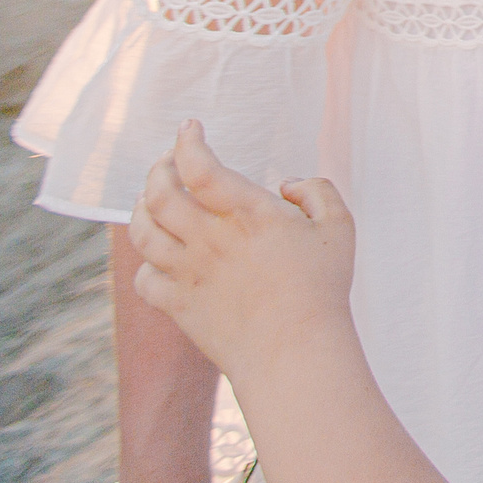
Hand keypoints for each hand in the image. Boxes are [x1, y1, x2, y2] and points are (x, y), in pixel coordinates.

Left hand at [126, 122, 357, 380]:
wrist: (293, 354)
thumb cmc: (321, 290)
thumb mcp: (339, 227)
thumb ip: (317, 191)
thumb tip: (286, 184)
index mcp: (248, 214)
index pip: (199, 166)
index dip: (187, 141)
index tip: (190, 128)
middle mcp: (210, 239)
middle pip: (159, 193)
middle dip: (158, 169)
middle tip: (168, 161)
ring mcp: (189, 273)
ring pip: (142, 231)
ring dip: (143, 208)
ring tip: (152, 199)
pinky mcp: (179, 305)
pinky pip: (144, 277)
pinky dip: (147, 262)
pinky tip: (161, 256)